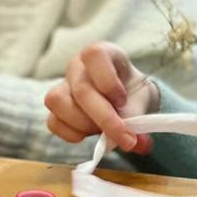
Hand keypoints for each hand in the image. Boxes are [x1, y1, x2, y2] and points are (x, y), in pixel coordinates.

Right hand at [43, 42, 160, 152]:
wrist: (130, 101)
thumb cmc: (134, 93)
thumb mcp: (143, 99)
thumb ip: (134, 117)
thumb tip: (118, 141)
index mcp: (102, 54)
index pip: (94, 55)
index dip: (108, 81)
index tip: (123, 101)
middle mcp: (78, 66)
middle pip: (80, 89)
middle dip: (105, 119)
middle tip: (127, 139)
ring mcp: (62, 85)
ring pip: (57, 102)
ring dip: (84, 125)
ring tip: (104, 131)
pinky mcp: (56, 108)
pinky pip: (53, 122)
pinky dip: (72, 134)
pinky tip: (89, 134)